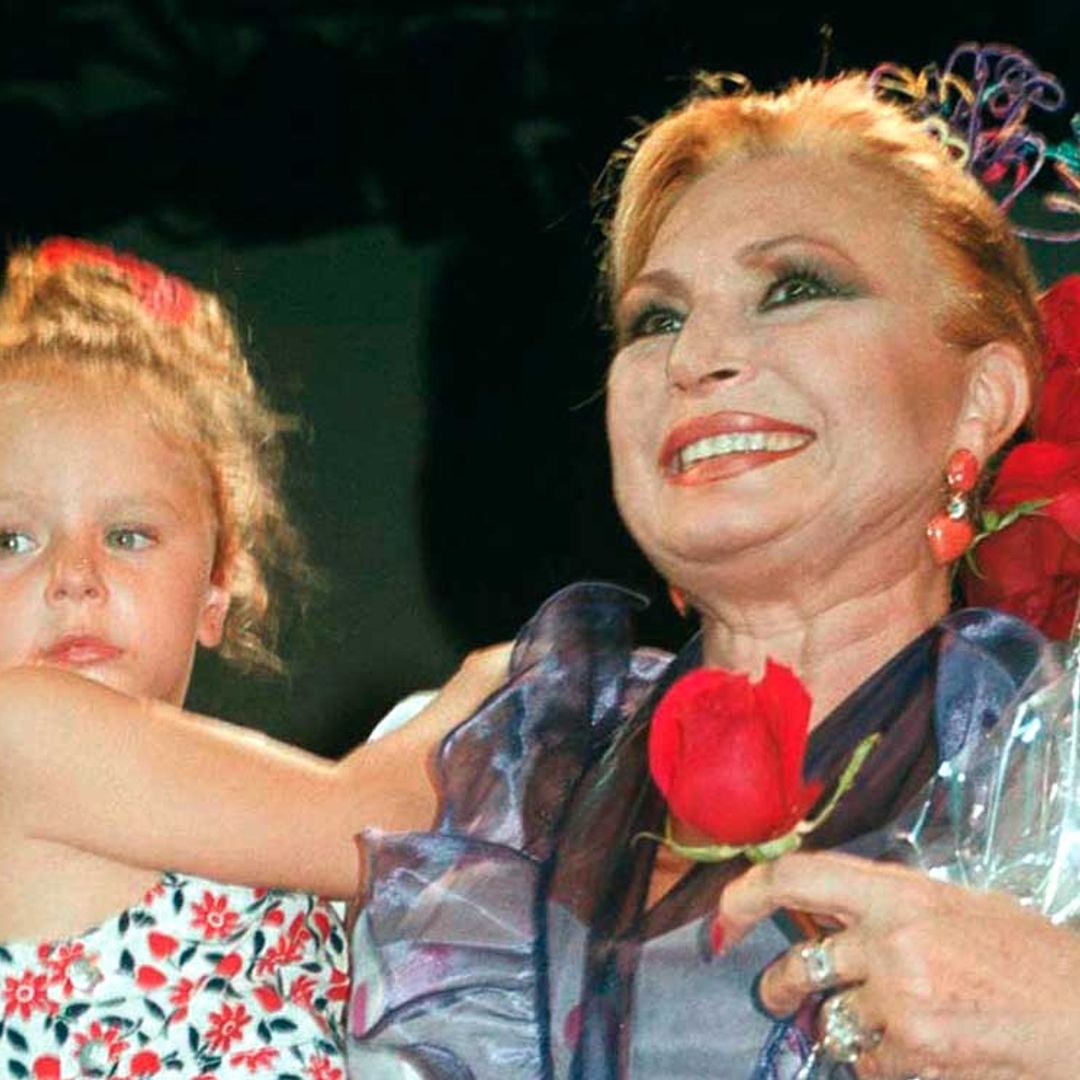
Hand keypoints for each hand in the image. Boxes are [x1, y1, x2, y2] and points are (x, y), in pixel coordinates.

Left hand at [717, 851, 1079, 1078]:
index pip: (798, 878)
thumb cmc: (1028, 954)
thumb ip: (893, 901)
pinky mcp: (914, 1054)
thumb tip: (835, 904)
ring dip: (845, 1029)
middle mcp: (890, 942)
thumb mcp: (957, 904)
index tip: (723, 917)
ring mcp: (900, 1002)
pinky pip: (867, 1064)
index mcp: (899, 892)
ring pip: (833, 1022)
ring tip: (883, 1026)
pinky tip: (919, 1052)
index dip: (747, 893)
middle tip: (778, 996)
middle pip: (800, 965)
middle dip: (780, 987)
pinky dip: (881, 1064)